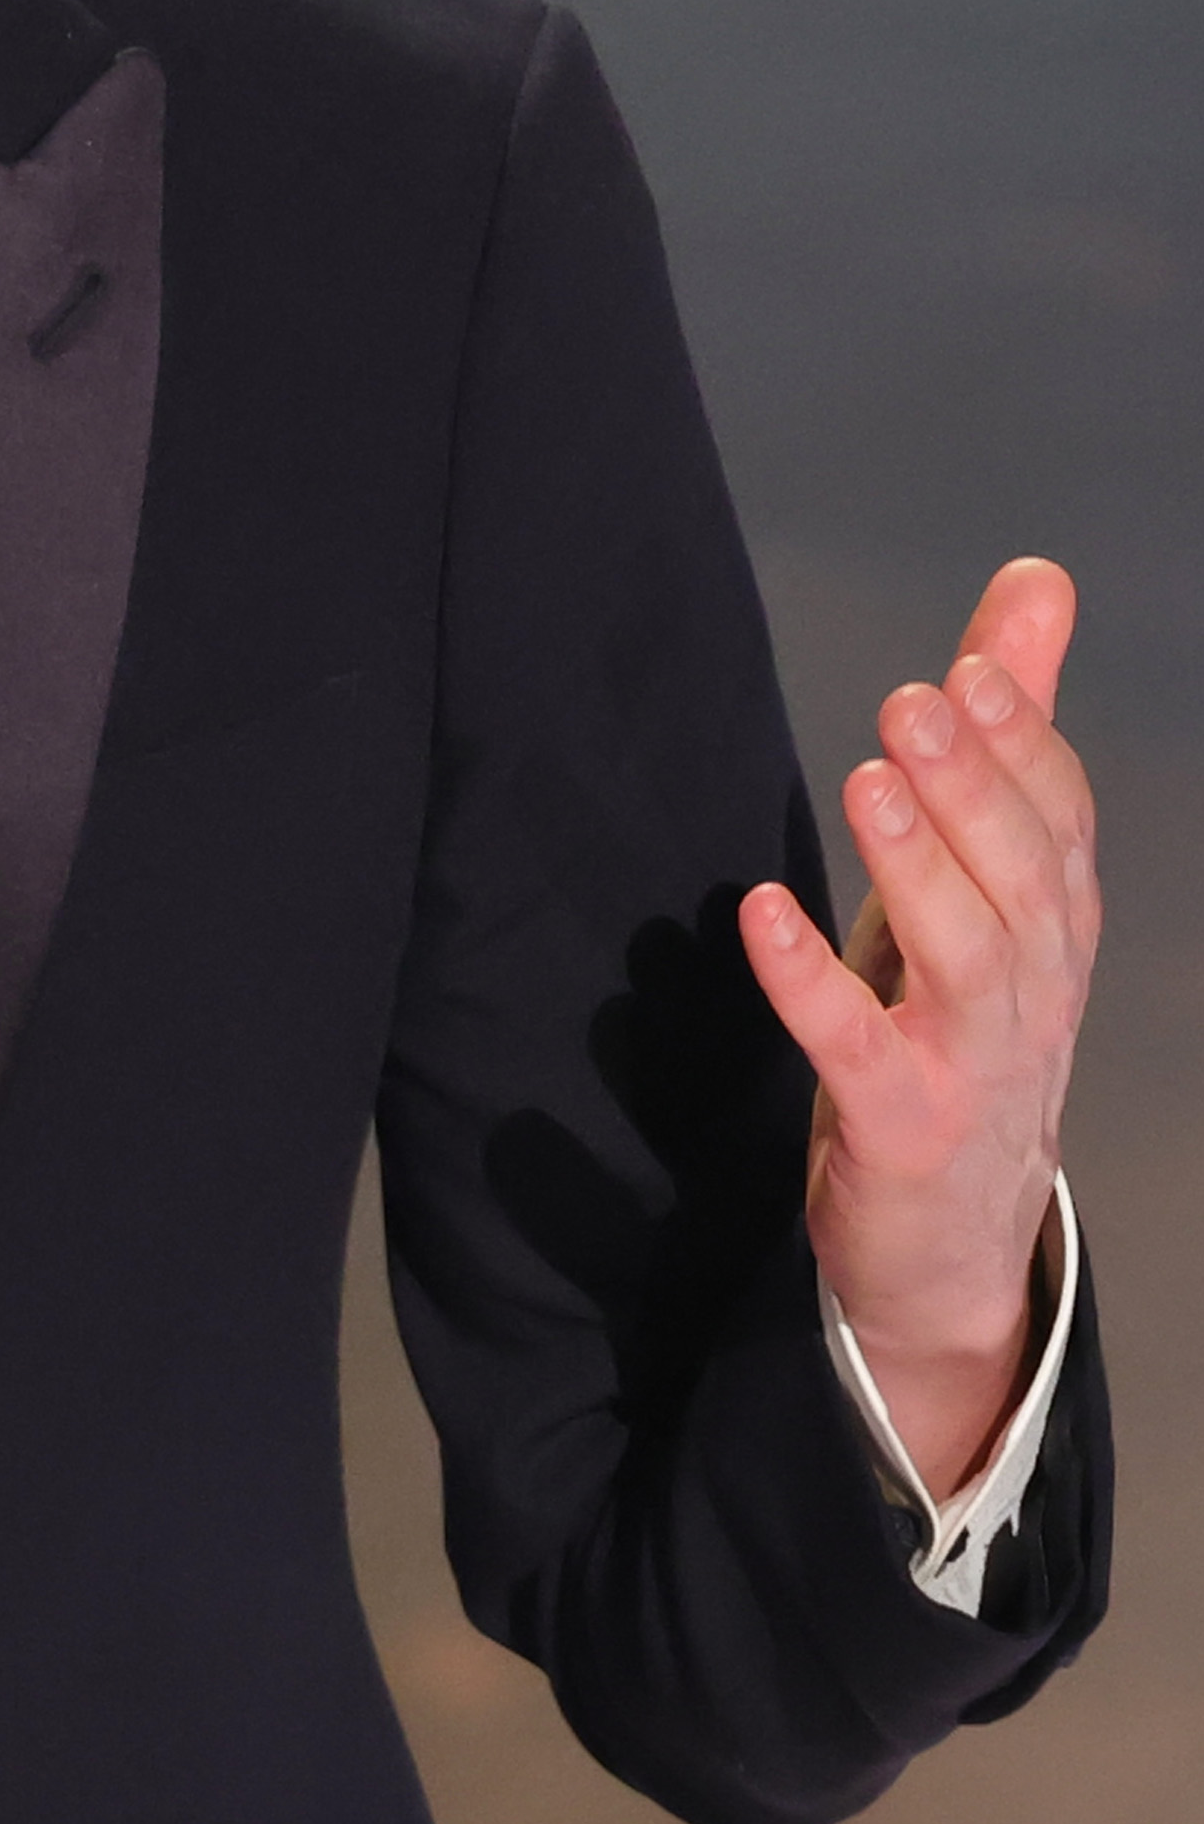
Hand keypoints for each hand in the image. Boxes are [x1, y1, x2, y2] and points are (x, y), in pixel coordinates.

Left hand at [740, 556, 1096, 1502]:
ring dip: (918, 865)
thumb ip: (1005, 730)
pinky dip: (813, 983)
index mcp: (1053, 924)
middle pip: (1023, 875)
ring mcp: (975, 1063)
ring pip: (968, 954)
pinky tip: (764, 917)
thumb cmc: (958, 1031)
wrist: (955, 1241)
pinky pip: (860, 1049)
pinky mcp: (903, 1126)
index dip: (1024, 743)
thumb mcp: (981, 877)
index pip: (1059, 818)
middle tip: (916, 699)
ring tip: (868, 781)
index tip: (973, 665)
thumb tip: (1034, 582)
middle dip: (975, 784)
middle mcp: (1034, 988)